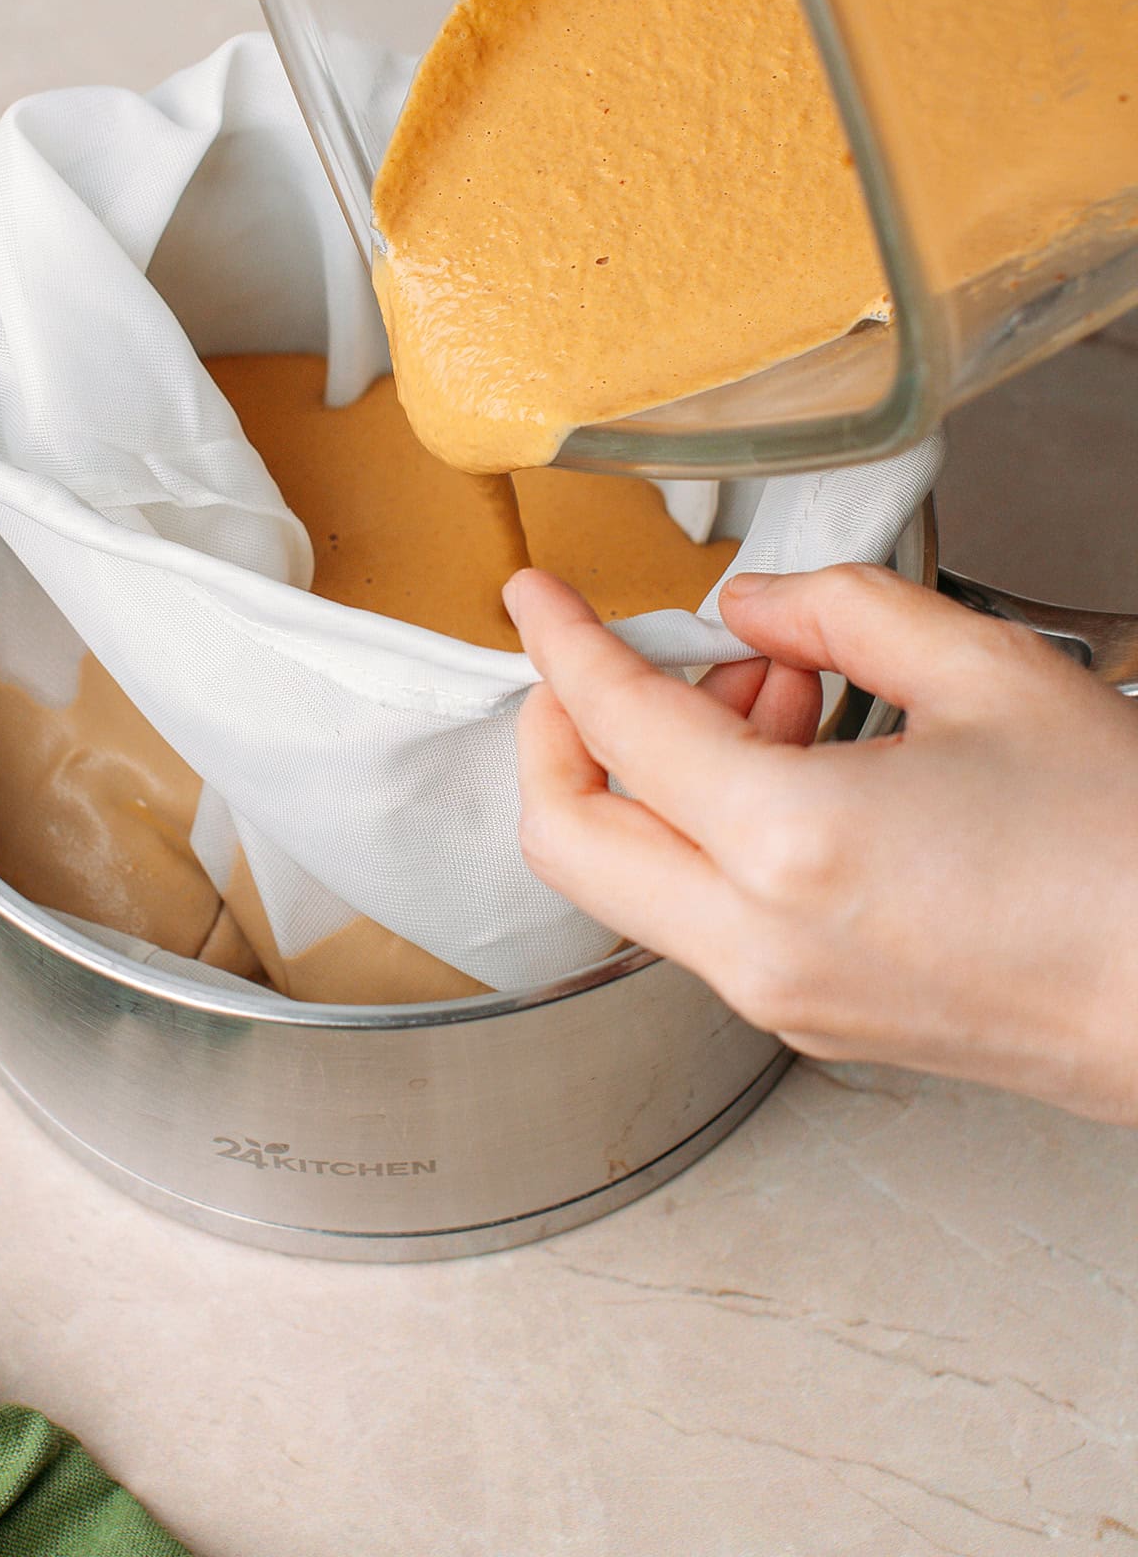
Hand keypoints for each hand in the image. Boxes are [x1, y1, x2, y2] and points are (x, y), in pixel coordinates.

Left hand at [505, 563, 1137, 1121]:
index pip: (613, 727)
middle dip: (563, 730)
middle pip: (567, 837)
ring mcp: (779, 996)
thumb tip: (752, 606)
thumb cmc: (1128, 853)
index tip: (538, 599)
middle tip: (625, 658)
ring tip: (771, 692)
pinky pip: (699, 914)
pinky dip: (704, 829)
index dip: (561, 644)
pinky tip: (800, 764)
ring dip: (652, 774)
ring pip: (629, 880)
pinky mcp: (811, 1018)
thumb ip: (841, 613)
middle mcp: (760, 942)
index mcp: (791, 846)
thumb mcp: (987, 675)